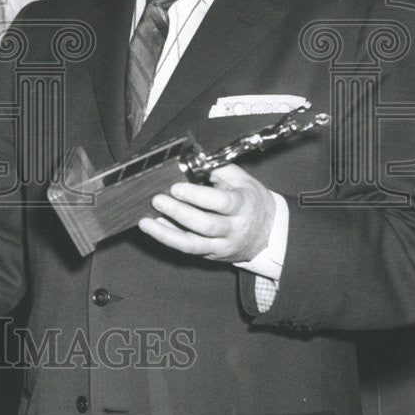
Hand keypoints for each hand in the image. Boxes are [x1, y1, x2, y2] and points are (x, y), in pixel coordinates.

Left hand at [138, 164, 275, 262]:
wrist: (269, 233)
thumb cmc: (252, 201)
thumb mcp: (243, 180)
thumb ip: (220, 169)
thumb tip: (195, 160)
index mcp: (242, 206)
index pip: (221, 202)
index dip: (197, 196)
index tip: (176, 188)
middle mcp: (233, 229)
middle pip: (205, 225)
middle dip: (179, 213)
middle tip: (157, 200)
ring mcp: (222, 245)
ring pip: (193, 244)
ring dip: (166, 233)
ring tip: (146, 222)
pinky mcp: (211, 255)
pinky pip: (188, 249)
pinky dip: (169, 239)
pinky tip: (154, 228)